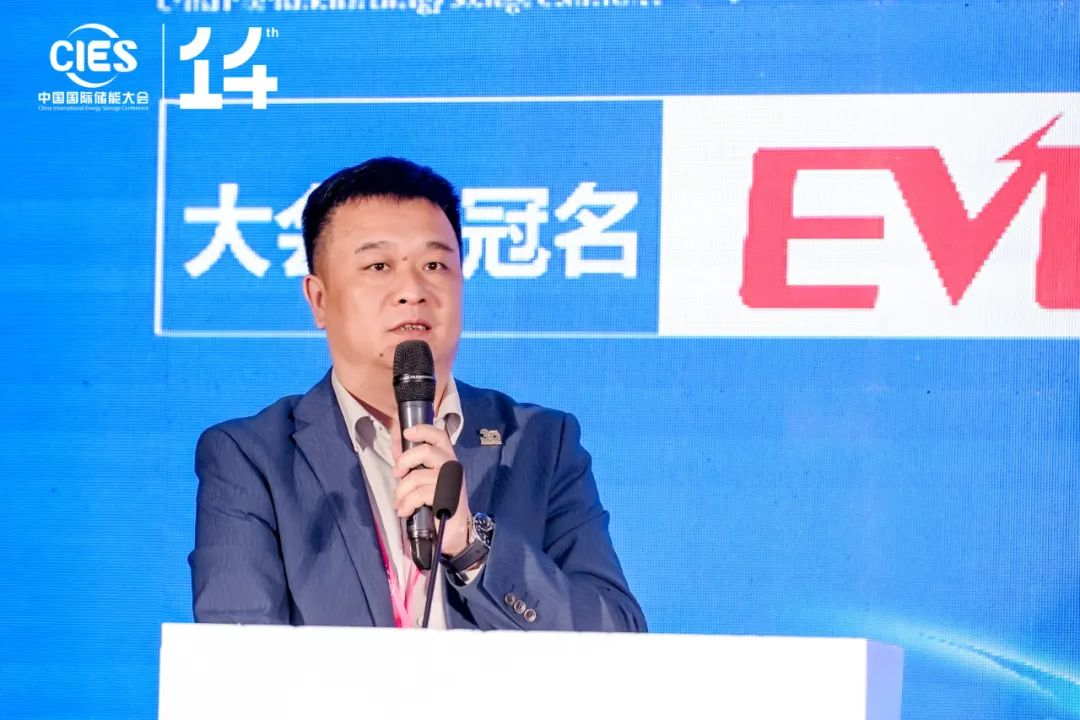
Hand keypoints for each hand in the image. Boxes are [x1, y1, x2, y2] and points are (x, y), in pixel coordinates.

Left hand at [393, 424, 471, 556]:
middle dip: (405, 460)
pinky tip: (405, 511)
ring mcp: (451, 483)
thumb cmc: (437, 504)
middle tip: (397, 474)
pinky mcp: (448, 498)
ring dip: (402, 491)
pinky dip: (407, 503)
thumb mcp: (424, 480)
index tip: (405, 433)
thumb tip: (396, 447)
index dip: (422, 430)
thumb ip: (412, 464)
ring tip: (399, 503)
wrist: (454, 532)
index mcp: (446, 459)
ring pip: (418, 476)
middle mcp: (451, 467)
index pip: (439, 436)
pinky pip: (420, 495)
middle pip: (426, 451)